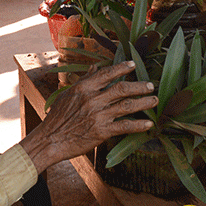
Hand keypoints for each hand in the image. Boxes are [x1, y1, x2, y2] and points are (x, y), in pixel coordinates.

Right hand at [19, 62, 156, 173]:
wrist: (50, 140)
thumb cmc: (58, 117)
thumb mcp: (68, 94)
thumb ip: (84, 80)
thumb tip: (94, 67)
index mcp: (84, 88)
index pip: (107, 74)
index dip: (121, 68)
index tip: (133, 65)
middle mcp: (92, 99)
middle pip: (122, 89)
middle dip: (139, 86)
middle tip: (150, 86)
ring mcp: (98, 115)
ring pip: (127, 106)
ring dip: (143, 103)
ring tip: (154, 101)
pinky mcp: (102, 132)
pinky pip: (125, 126)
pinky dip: (138, 125)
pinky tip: (149, 124)